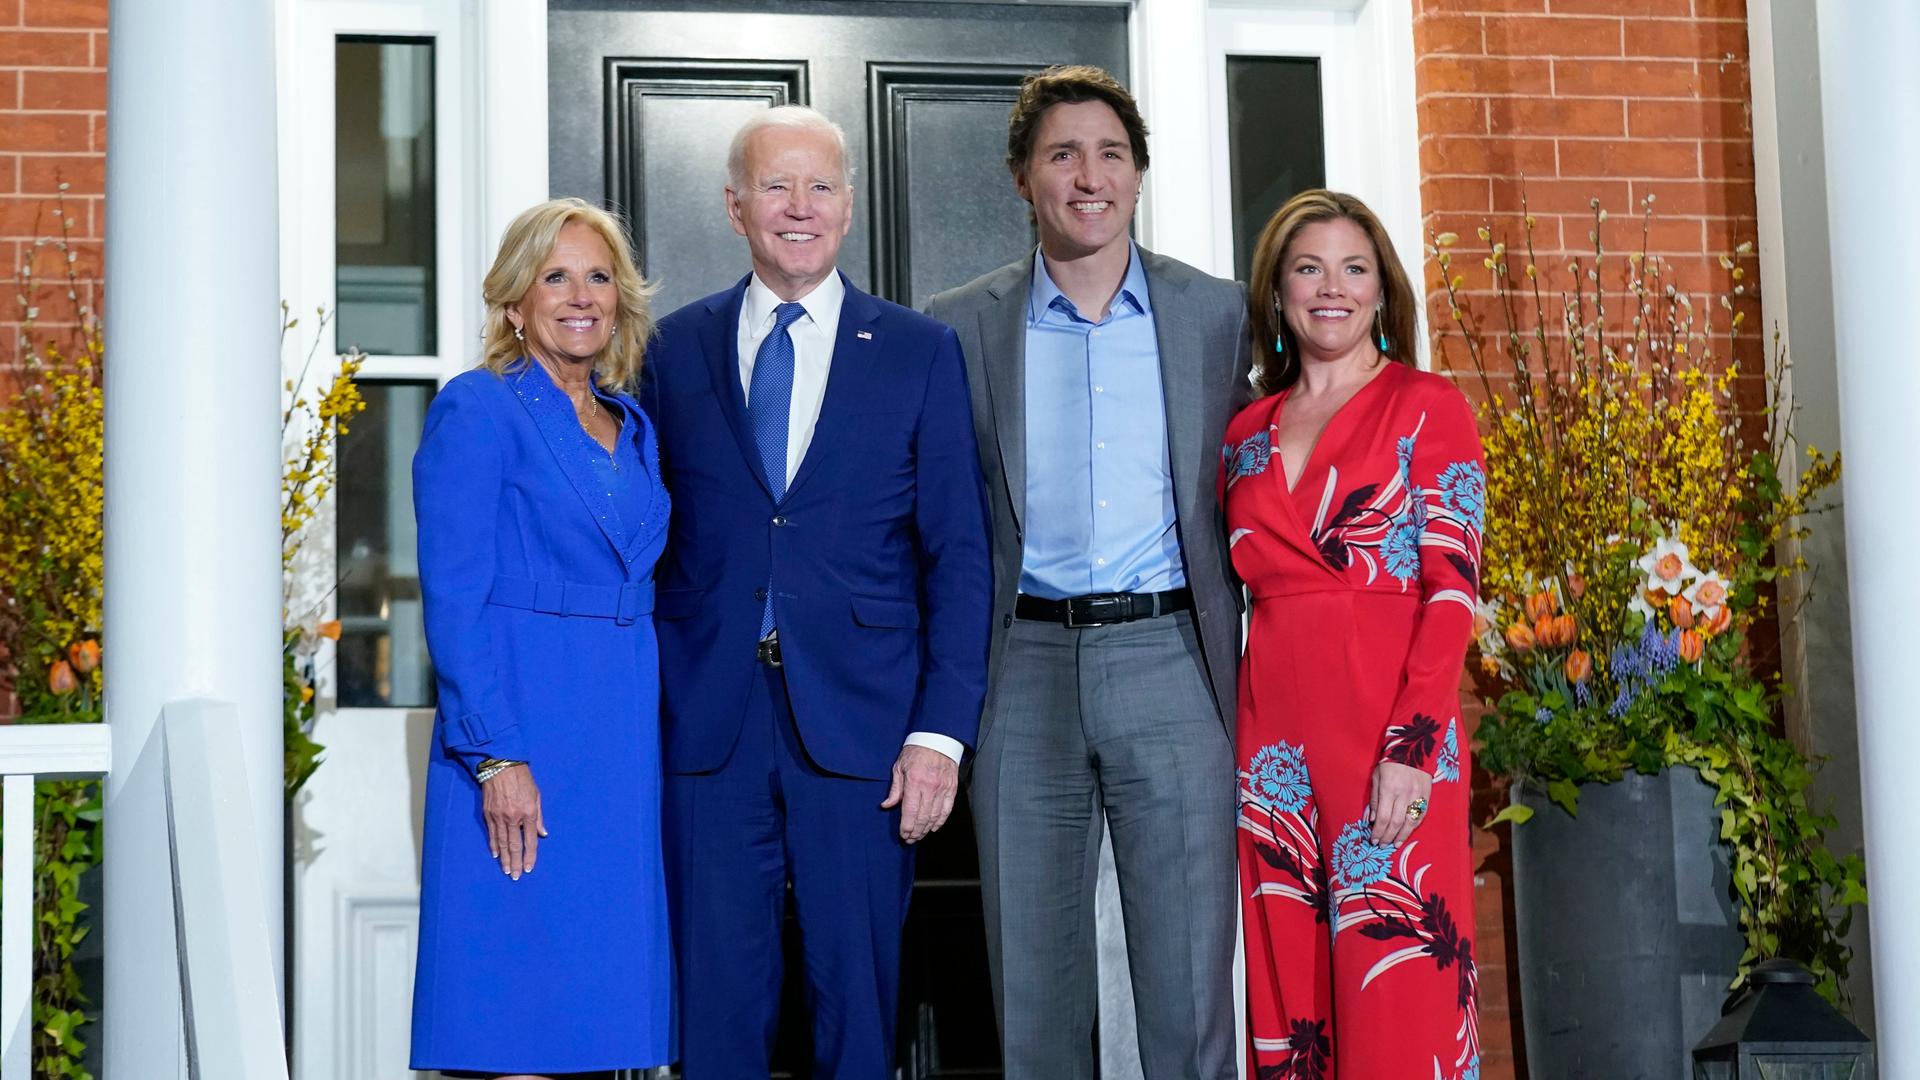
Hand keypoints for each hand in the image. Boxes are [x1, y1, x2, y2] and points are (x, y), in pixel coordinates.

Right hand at [482, 765, 546, 879]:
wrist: (501, 765)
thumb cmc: (522, 778)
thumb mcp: (537, 795)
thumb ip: (540, 817)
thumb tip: (543, 834)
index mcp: (528, 813)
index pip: (530, 841)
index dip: (530, 856)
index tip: (529, 868)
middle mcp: (513, 817)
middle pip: (514, 845)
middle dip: (516, 862)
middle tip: (516, 876)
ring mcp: (499, 816)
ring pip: (501, 843)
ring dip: (504, 859)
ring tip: (507, 871)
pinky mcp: (488, 814)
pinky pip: (491, 834)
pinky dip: (493, 846)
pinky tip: (496, 855)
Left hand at [881, 744, 958, 843]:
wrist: (937, 739)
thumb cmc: (916, 751)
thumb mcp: (899, 767)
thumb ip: (894, 789)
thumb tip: (886, 805)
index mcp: (914, 781)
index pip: (910, 811)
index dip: (906, 826)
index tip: (903, 834)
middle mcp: (930, 787)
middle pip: (923, 817)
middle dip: (916, 831)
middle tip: (910, 839)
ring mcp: (942, 788)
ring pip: (935, 816)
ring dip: (926, 829)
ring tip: (919, 836)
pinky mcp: (951, 788)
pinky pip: (947, 810)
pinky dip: (940, 821)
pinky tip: (933, 828)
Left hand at [1368, 761, 1432, 846]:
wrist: (1413, 748)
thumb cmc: (1389, 763)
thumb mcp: (1376, 777)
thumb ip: (1375, 799)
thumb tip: (1373, 820)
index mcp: (1389, 789)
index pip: (1383, 817)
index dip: (1378, 831)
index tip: (1373, 840)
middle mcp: (1404, 794)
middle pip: (1396, 823)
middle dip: (1388, 837)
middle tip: (1382, 845)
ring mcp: (1417, 796)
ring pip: (1410, 822)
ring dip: (1402, 835)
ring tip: (1394, 844)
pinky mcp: (1427, 795)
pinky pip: (1421, 815)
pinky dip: (1413, 826)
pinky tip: (1407, 833)